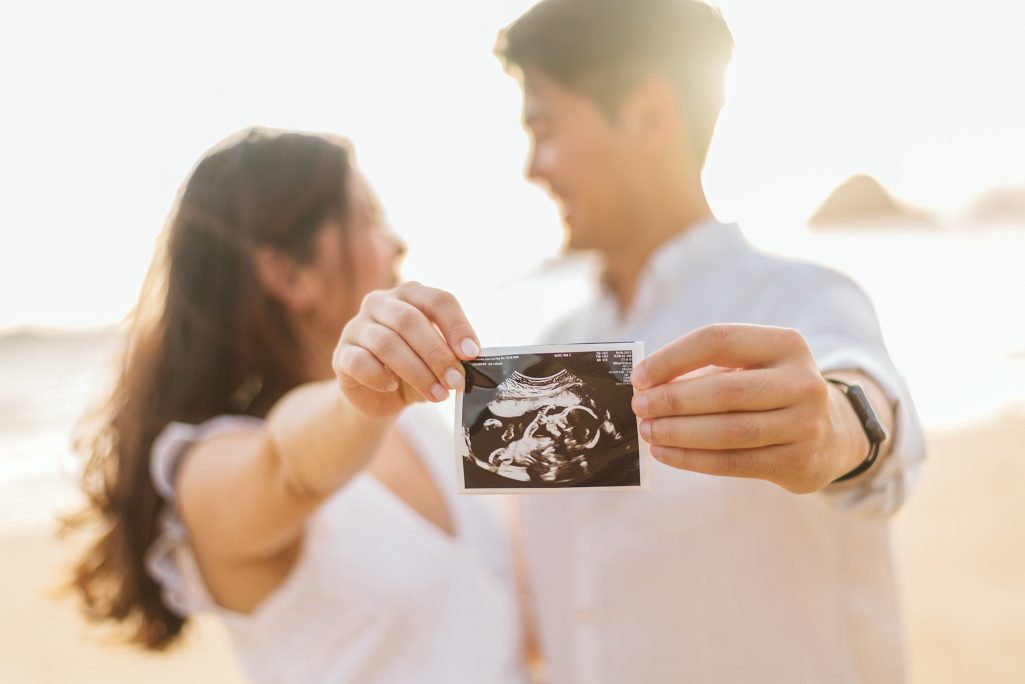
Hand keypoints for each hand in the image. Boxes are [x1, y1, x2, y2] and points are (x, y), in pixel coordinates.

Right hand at [333, 282, 480, 417]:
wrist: (378, 396)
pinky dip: (380, 376)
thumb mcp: (437, 359)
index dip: (457, 326)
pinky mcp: (341, 354)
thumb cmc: (415, 369)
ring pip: (386, 342)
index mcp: (410, 294)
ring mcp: (356, 327)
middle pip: (410, 320)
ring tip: (436, 393)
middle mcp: (380, 303)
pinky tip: (392, 386)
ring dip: (417, 371)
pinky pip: (360, 362)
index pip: (438, 300)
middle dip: (437, 354)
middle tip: (455, 380)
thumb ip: (451, 355)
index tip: (472, 354)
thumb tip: (470, 363)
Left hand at [630, 324, 865, 492]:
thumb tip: (645, 385)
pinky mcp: (799, 461)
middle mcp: (803, 381)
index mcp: (785, 344)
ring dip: (679, 433)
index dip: (673, 358)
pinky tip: (666, 454)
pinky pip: (734, 462)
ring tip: (648, 432)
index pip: (719, 341)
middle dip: (673, 400)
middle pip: (724, 391)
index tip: (639, 376)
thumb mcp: (751, 367)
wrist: (831, 434)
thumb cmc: (770, 393)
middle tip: (640, 408)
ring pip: (728, 431)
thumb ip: (705, 370)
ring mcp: (806, 424)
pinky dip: (693, 459)